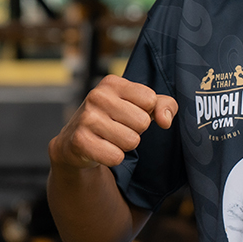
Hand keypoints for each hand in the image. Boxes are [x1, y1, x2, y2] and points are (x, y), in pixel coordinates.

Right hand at [49, 75, 176, 170]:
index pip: (150, 100)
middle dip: (135, 131)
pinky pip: (116, 157)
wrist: (76, 143)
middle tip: (118, 129)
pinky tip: (101, 149)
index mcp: (112, 83)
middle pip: (143, 122)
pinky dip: (113, 158)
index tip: (129, 113)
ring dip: (125, 146)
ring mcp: (86, 118)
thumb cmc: (115, 121)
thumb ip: (164, 105)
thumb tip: (165, 121)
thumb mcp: (141, 106)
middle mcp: (97, 96)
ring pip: (131, 141)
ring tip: (109, 139)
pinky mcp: (80, 141)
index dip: (145, 112)